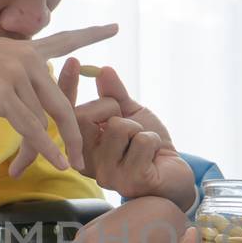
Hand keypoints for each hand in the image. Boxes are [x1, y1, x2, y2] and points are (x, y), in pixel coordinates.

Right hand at [0, 22, 117, 175]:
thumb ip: (14, 78)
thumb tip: (25, 105)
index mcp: (27, 49)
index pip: (67, 40)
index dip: (92, 34)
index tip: (115, 27)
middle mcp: (28, 59)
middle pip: (62, 103)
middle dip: (76, 133)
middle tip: (84, 155)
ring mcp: (17, 74)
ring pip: (45, 120)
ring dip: (48, 147)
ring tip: (56, 166)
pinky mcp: (3, 93)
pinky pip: (31, 127)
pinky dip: (46, 147)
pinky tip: (58, 161)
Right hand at [79, 66, 195, 208]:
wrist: (174, 176)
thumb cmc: (149, 148)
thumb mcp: (132, 114)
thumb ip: (115, 95)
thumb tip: (103, 70)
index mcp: (82, 145)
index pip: (66, 114)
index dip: (66, 87)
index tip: (72, 61)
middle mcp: (86, 162)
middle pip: (84, 115)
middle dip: (112, 107)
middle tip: (129, 122)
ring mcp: (106, 175)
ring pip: (118, 127)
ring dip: (139, 129)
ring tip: (143, 144)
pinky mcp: (129, 182)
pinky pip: (142, 142)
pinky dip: (154, 141)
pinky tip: (154, 157)